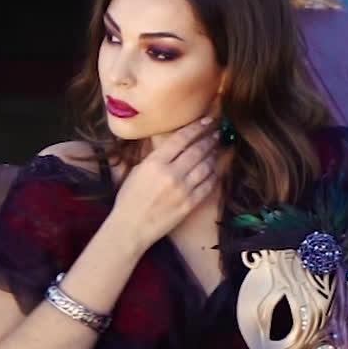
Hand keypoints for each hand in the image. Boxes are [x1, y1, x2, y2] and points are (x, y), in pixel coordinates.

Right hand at [108, 118, 221, 251]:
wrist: (130, 228)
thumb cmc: (129, 198)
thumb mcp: (138, 170)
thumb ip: (156, 156)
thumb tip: (174, 143)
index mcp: (155, 163)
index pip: (181, 139)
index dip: (197, 128)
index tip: (207, 121)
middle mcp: (171, 174)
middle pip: (197, 150)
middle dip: (210, 139)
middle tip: (217, 132)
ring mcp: (182, 190)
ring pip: (206, 166)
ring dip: (214, 155)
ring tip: (217, 148)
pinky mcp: (190, 204)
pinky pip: (208, 185)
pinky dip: (214, 174)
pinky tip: (216, 168)